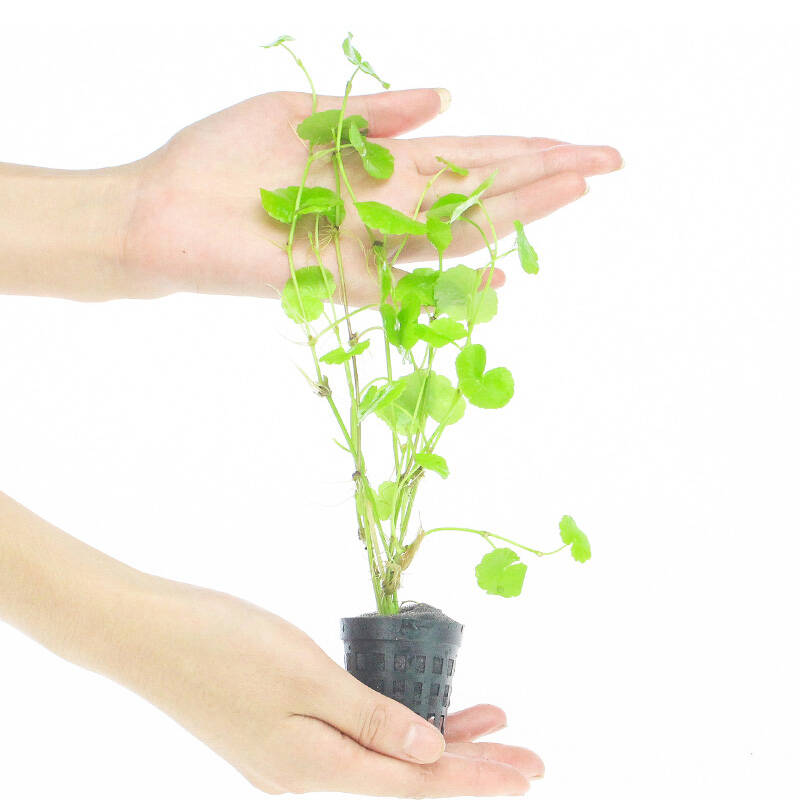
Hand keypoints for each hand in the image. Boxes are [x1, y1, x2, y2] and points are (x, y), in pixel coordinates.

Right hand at [116, 576, 542, 795]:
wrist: (146, 632)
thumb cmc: (223, 645)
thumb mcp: (307, 678)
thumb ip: (371, 721)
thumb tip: (429, 756)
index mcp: (315, 768)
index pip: (417, 784)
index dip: (477, 777)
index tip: (528, 771)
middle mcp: (307, 773)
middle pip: (407, 777)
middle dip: (472, 766)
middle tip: (531, 759)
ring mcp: (290, 753)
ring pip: (385, 756)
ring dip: (439, 742)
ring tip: (492, 725)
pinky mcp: (281, 728)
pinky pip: (358, 736)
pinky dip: (397, 724)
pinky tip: (419, 709)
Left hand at [121, 88, 621, 301]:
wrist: (157, 210)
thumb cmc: (220, 159)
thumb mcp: (301, 111)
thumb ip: (376, 109)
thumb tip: (452, 95)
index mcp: (380, 167)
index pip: (470, 156)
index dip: (526, 147)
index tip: (580, 142)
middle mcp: (386, 209)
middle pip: (480, 190)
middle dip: (545, 173)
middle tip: (611, 160)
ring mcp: (368, 247)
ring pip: (457, 230)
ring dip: (518, 211)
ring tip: (577, 187)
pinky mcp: (338, 281)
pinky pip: (407, 286)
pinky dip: (454, 284)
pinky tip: (504, 277)